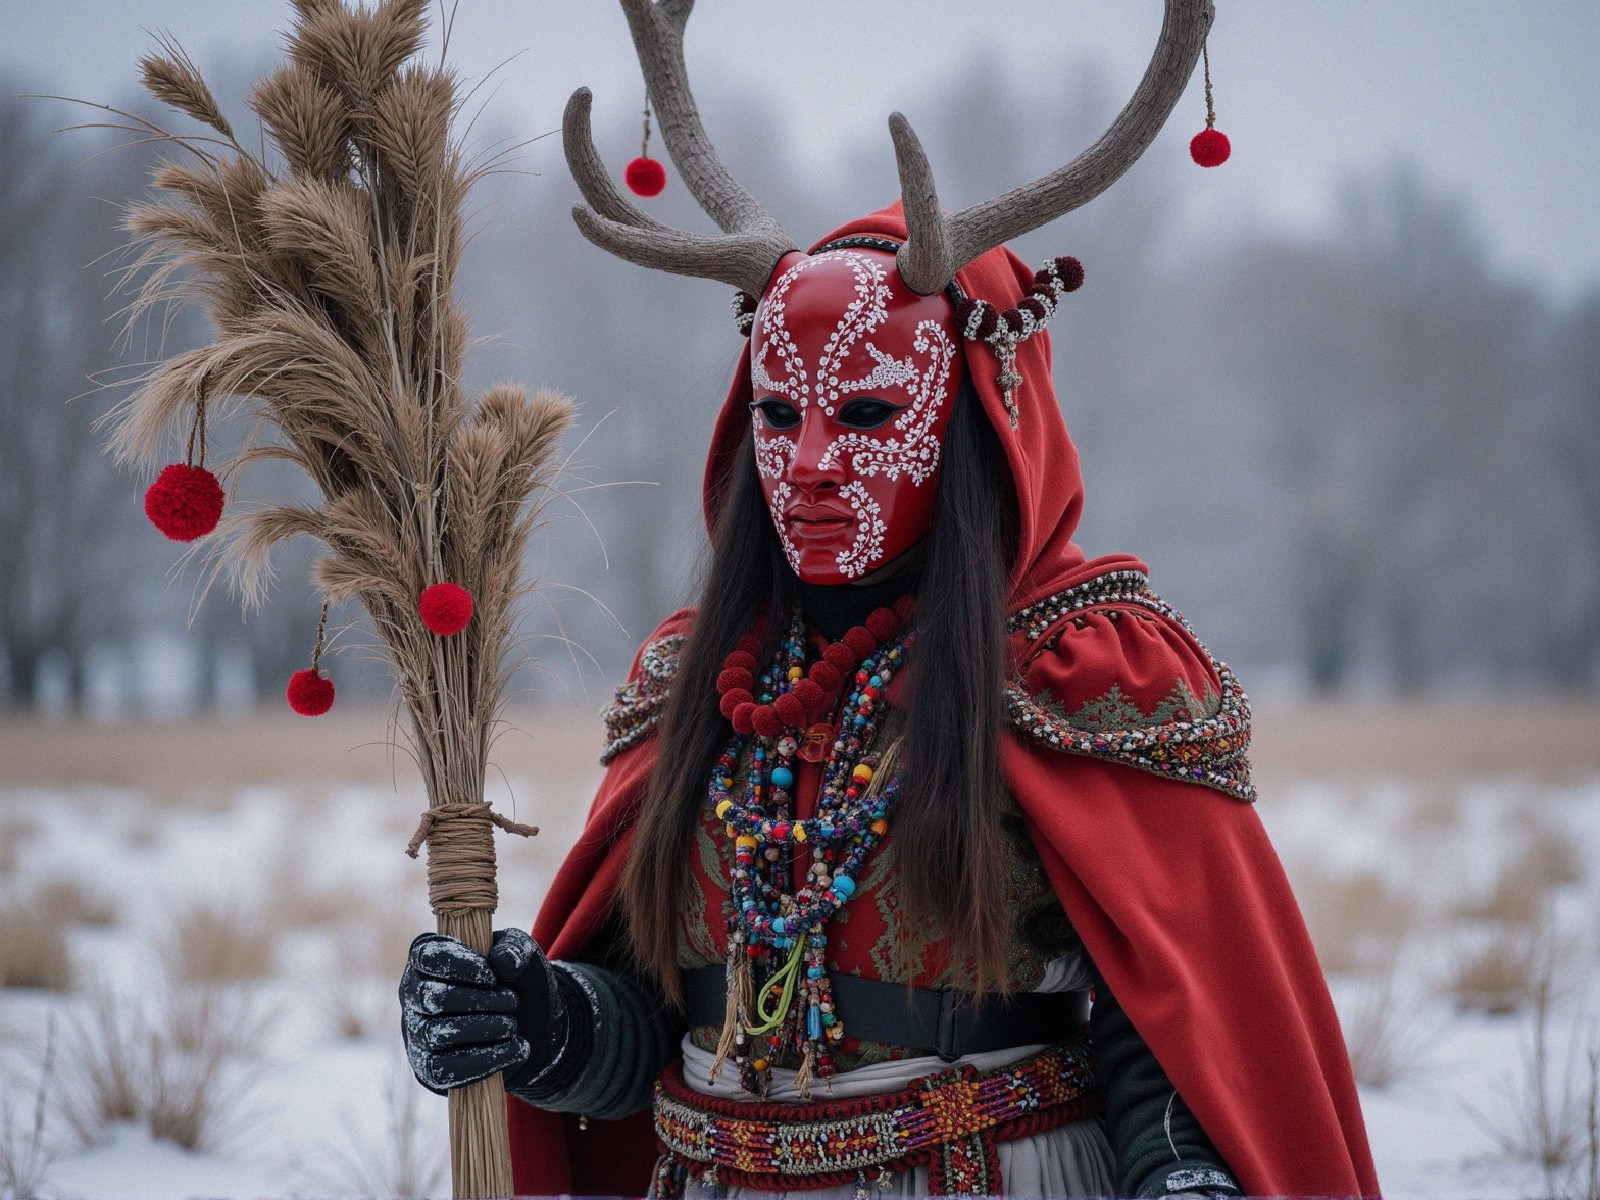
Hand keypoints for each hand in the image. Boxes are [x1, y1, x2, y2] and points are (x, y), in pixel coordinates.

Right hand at [399, 930, 533, 1092]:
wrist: (526, 1023)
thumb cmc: (510, 979)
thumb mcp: (519, 953)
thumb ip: (515, 947)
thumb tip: (503, 961)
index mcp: (428, 958)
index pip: (428, 956)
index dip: (461, 966)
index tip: (492, 977)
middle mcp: (413, 995)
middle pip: (432, 997)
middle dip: (479, 1001)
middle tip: (512, 1002)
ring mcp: (416, 1032)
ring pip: (436, 1034)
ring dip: (484, 1029)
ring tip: (512, 1025)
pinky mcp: (427, 1067)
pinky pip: (443, 1069)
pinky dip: (484, 1061)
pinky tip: (515, 1049)